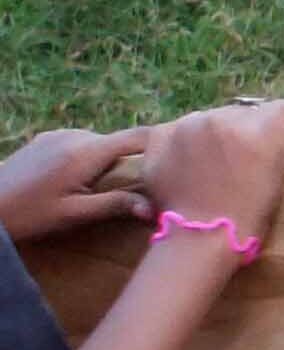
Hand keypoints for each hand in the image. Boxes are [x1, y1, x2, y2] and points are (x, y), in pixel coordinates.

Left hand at [0, 128, 155, 243]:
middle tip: (140, 185)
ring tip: (100, 187)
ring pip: (99, 143)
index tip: (186, 146)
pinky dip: (87, 157)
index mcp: (86, 152)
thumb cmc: (30, 215)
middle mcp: (75, 136)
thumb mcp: (74, 214)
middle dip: (131, 160)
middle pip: (118, 142)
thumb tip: (155, 208)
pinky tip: (74, 180)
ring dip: (107, 161)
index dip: (164, 140)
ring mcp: (58, 134)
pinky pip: (79, 143)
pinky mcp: (45, 139)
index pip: (138, 136)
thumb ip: (115, 205)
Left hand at [134, 99, 283, 251]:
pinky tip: (184, 158)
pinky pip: (178, 127)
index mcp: (263, 131)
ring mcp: (188, 125)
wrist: (199, 238)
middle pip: (248, 112)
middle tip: (245, 156)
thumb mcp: (278, 178)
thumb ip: (278, 145)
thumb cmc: (248, 216)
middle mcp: (225, 119)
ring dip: (216, 133)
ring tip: (211, 161)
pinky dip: (183, 139)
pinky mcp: (160, 135)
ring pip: (212, 117)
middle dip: (250, 128)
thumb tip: (280, 128)